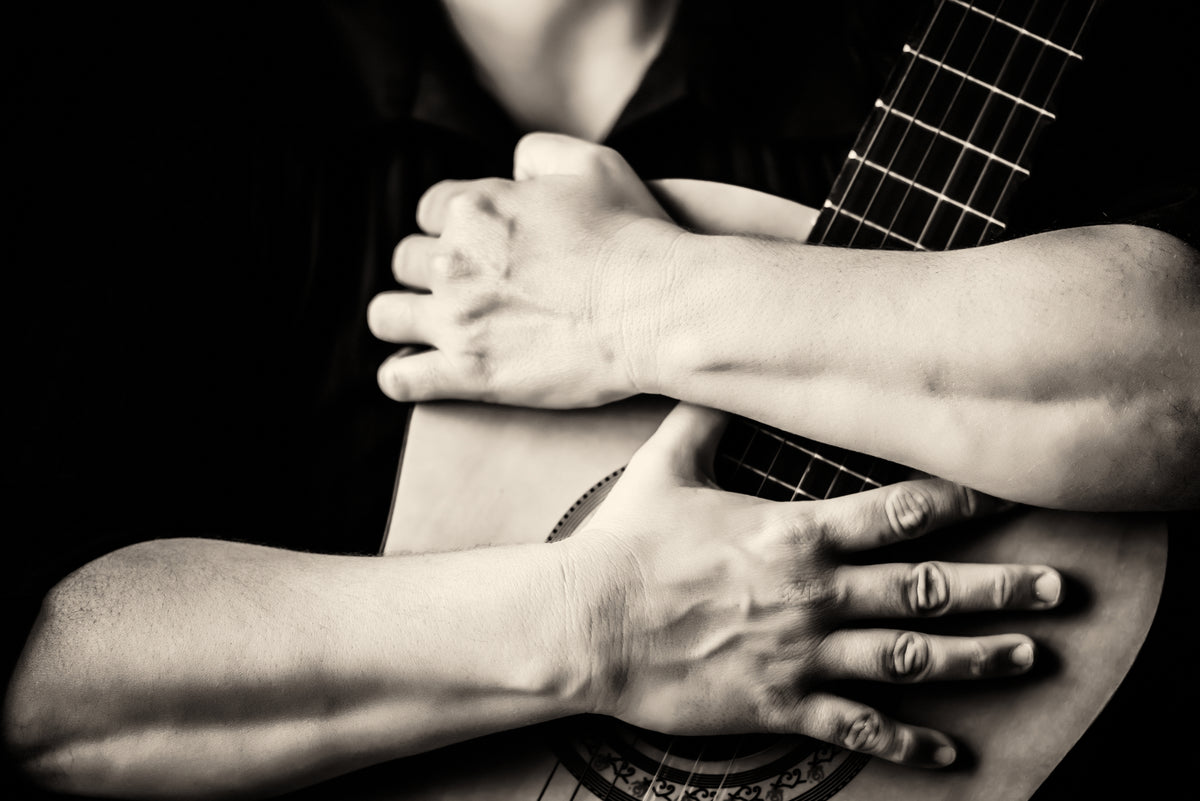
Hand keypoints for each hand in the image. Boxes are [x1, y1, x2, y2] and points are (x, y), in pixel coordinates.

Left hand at [368, 133, 680, 406]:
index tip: (480, 245)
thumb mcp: (593, 164)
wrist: (658, 308)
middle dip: (431, 270)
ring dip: (402, 318)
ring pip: (386, 315)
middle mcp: (453, 259)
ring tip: (431, 327)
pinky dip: (401, 377)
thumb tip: (512, 167)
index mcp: (476, 206)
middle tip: (467, 287)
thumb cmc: (634, 236)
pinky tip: (417, 373)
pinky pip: (399, 379)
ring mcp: (457, 318)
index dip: (453, 225)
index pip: (429, 209)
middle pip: (406, 260)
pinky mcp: (469, 373)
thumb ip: (538, 153)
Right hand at [564, 403, 1061, 767]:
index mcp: (793, 533)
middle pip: (926, 589)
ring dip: (975, 657)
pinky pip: (856, 726)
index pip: (894, 513)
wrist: (587, 623)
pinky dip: (907, 740)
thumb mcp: (664, 466)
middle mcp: (813, 593)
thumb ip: (703, 420)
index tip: (1000, 496)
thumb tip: (717, 374)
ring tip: (1027, 655)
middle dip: (998, 588)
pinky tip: (948, 751)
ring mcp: (801, 653)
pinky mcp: (779, 703)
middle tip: (1054, 588)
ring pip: (909, 657)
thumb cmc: (625, 543)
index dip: (955, 501)